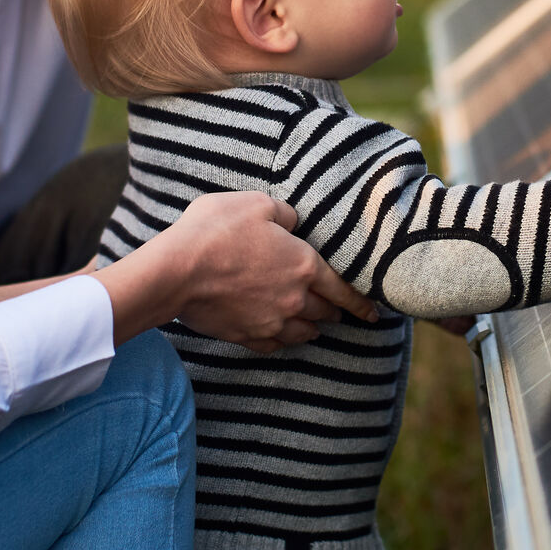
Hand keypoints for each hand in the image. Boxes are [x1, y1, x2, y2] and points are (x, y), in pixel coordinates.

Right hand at [94, 191, 378, 351]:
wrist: (176, 272)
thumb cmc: (216, 231)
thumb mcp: (255, 204)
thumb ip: (284, 214)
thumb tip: (294, 223)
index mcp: (304, 265)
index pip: (344, 289)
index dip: (361, 302)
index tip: (374, 313)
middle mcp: (295, 300)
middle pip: (326, 312)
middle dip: (335, 311)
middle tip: (338, 311)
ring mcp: (271, 323)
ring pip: (304, 333)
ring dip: (312, 328)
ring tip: (312, 324)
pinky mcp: (247, 337)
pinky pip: (275, 345)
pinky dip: (282, 340)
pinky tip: (278, 333)